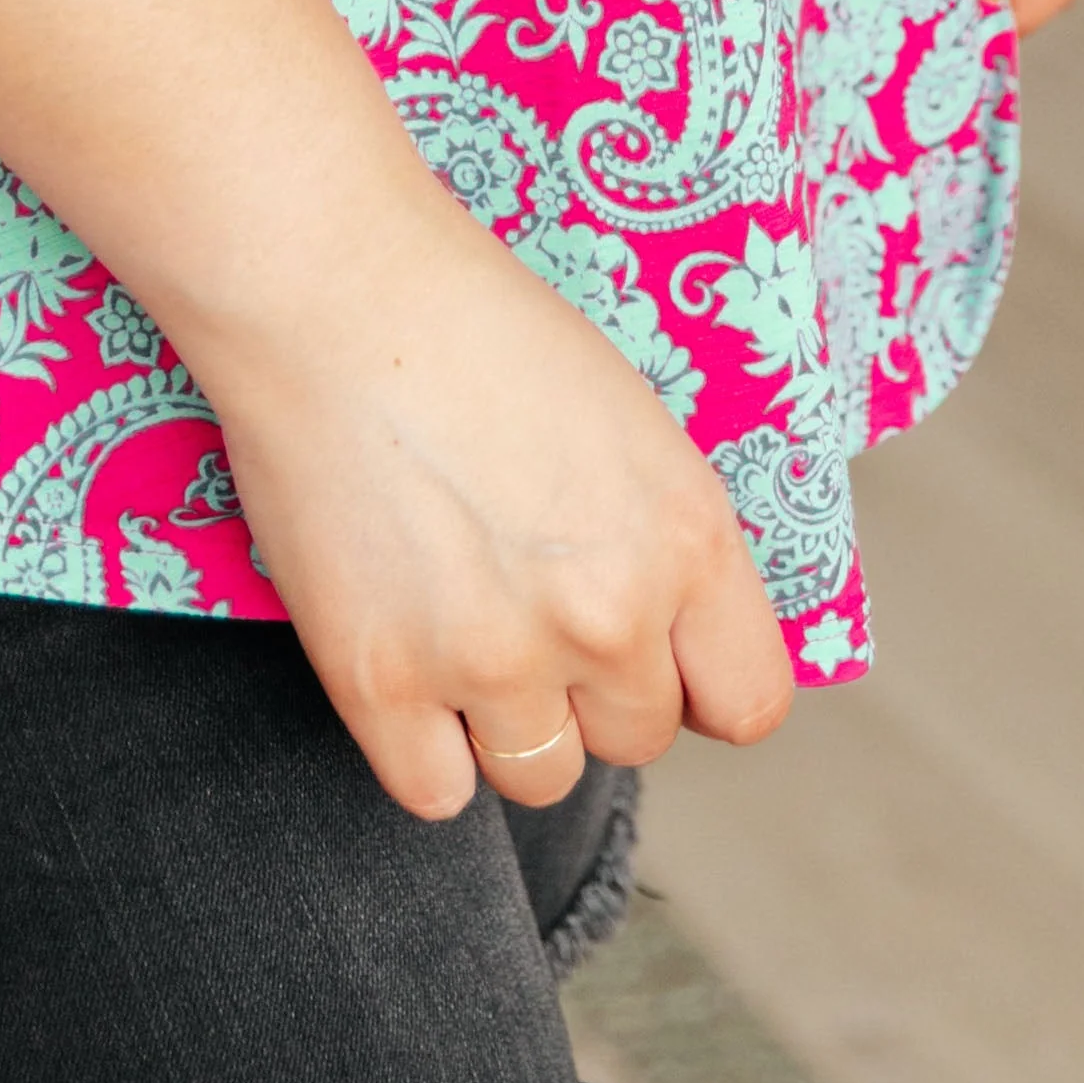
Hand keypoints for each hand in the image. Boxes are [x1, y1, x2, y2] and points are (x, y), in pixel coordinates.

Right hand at [181, 198, 796, 822]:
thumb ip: (667, 546)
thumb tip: (672, 650)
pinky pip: (434, 792)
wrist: (335, 291)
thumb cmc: (477, 332)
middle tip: (518, 595)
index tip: (652, 656)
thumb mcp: (629, 425)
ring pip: (538, 776)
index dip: (695, 684)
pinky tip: (399, 655)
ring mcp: (495, 658)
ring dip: (504, 721)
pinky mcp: (382, 683)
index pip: (748, 703)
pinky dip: (418, 744)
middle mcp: (608, 615)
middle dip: (585, 687)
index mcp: (687, 538)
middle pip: (633, 738)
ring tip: (452, 615)